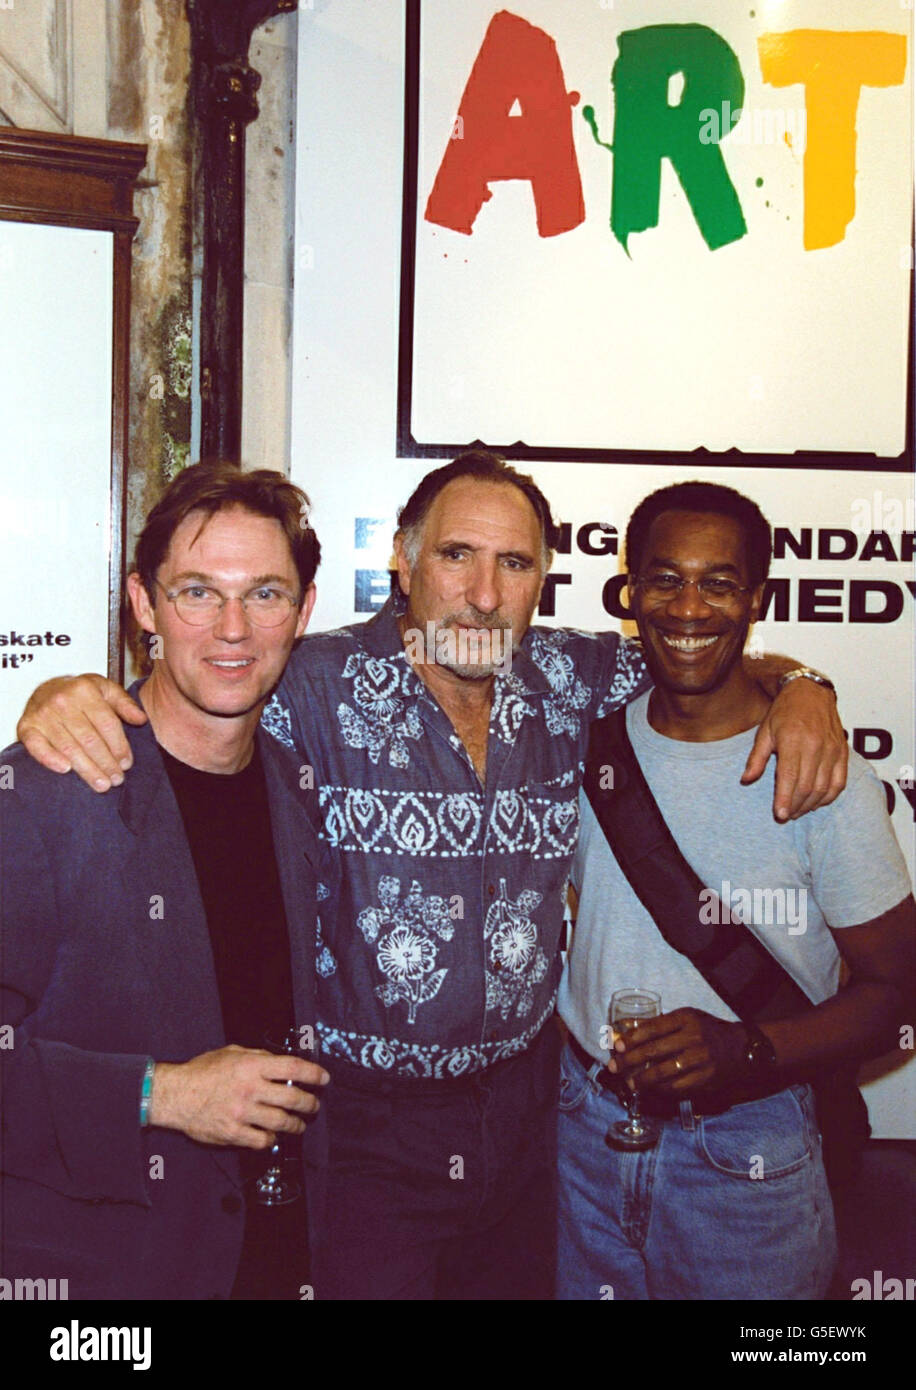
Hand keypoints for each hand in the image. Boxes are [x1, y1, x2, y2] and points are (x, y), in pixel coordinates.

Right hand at [16, 674, 145, 790]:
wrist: (46, 688)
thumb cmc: (78, 692)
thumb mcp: (104, 689)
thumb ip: (124, 703)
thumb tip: (141, 719)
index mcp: (84, 690)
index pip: (106, 723)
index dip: (119, 746)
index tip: (126, 763)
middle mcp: (62, 701)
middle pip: (89, 739)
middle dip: (106, 763)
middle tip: (116, 779)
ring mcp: (43, 715)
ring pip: (69, 747)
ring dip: (86, 769)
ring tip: (101, 784)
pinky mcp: (27, 727)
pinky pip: (37, 746)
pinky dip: (50, 759)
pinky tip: (66, 770)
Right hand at [148, 1045, 329, 1149]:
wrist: (176, 1095)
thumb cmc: (202, 1072)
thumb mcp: (231, 1053)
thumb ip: (257, 1057)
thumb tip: (280, 1062)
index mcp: (251, 1066)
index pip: (292, 1068)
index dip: (313, 1074)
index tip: (324, 1079)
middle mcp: (250, 1089)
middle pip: (292, 1099)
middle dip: (310, 1103)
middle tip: (313, 1105)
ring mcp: (242, 1113)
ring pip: (282, 1122)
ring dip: (296, 1124)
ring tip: (300, 1124)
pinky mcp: (234, 1133)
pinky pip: (263, 1140)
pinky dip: (272, 1138)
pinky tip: (273, 1135)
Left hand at [608, 1009, 746, 1094]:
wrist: (740, 1048)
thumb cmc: (706, 1030)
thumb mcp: (686, 1018)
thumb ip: (660, 1024)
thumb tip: (626, 1030)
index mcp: (687, 1018)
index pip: (653, 1028)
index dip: (633, 1038)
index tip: (618, 1046)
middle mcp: (694, 1037)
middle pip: (654, 1050)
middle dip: (630, 1060)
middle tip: (615, 1067)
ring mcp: (701, 1059)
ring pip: (664, 1072)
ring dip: (643, 1080)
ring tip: (630, 1083)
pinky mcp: (706, 1078)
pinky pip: (677, 1087)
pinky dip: (661, 1089)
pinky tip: (652, 1089)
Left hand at [742, 677, 846, 820]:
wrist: (811, 692)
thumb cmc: (784, 712)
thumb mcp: (764, 731)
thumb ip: (756, 758)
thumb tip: (746, 780)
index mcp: (793, 740)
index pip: (790, 777)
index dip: (785, 799)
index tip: (780, 815)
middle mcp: (815, 746)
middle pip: (807, 786)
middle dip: (796, 806)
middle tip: (786, 815)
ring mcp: (832, 750)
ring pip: (824, 787)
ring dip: (811, 804)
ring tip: (798, 811)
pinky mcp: (842, 752)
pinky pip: (839, 782)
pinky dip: (829, 796)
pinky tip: (817, 802)